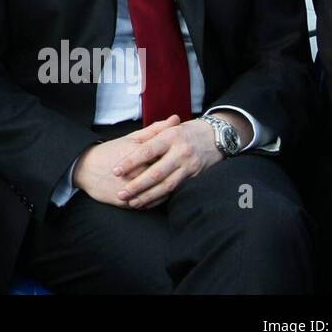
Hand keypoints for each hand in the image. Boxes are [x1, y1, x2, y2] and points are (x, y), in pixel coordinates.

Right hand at [73, 116, 179, 205]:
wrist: (85, 169)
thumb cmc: (109, 151)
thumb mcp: (130, 138)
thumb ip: (155, 130)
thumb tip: (175, 119)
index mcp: (138, 153)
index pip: (166, 156)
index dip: (178, 155)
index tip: (184, 153)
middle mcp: (135, 172)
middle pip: (164, 175)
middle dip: (176, 173)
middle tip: (184, 169)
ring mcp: (131, 188)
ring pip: (158, 192)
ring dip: (168, 188)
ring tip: (173, 182)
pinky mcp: (126, 202)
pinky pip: (148, 204)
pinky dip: (157, 200)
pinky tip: (161, 194)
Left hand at [113, 116, 229, 208]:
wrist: (216, 137)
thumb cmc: (186, 132)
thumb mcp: (169, 128)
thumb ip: (150, 133)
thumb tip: (129, 144)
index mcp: (170, 137)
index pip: (147, 151)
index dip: (130, 162)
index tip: (116, 171)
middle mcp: (181, 152)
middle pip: (156, 172)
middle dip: (137, 185)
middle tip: (121, 194)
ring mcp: (190, 167)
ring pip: (167, 186)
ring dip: (148, 196)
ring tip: (132, 203)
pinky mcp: (196, 178)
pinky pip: (176, 191)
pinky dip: (161, 199)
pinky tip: (149, 203)